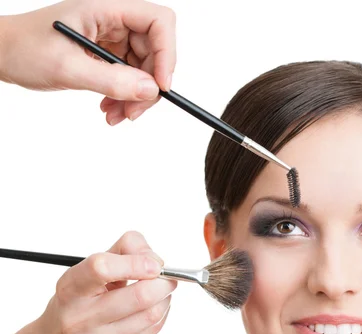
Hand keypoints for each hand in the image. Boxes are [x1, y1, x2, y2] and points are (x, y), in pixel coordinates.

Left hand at [0, 0, 175, 123]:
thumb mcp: (68, 68)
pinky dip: (123, 97)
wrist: (3, 55)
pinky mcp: (105, 55)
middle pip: (154, 50)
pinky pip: (128, 77)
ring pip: (143, 68)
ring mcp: (110, 37)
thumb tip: (150, 90)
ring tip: (115, 115)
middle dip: (148, 85)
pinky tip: (108, 108)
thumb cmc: (25, 49)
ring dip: (134, 97)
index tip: (160, 86)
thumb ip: (112, 80)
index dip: (166, 53)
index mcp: (105, 7)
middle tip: (133, 112)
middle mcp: (112, 19)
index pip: (158, 22)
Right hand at [37, 230, 175, 333]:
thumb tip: (155, 258)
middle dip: (163, 282)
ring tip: (159, 291)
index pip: (102, 268)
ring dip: (165, 297)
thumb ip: (121, 252)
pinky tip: (152, 308)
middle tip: (166, 276)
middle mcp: (80, 318)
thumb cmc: (77, 303)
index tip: (154, 263)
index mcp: (70, 289)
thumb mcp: (86, 272)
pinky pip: (153, 330)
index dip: (136, 262)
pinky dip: (161, 313)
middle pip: (140, 296)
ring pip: (151, 314)